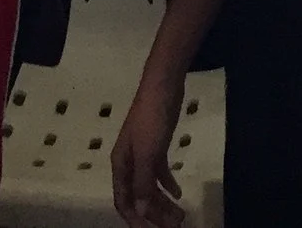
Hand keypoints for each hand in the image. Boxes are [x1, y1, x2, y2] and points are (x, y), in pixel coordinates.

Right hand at [109, 65, 189, 227]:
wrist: (162, 87)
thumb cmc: (151, 119)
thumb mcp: (147, 152)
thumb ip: (143, 182)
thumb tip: (139, 210)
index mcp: (121, 165)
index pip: (123, 201)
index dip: (135, 219)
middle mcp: (129, 163)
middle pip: (139, 197)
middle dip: (154, 214)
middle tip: (175, 226)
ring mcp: (143, 155)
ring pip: (150, 187)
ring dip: (163, 203)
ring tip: (181, 215)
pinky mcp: (156, 148)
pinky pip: (159, 173)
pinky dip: (168, 185)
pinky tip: (179, 194)